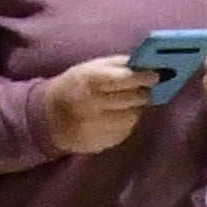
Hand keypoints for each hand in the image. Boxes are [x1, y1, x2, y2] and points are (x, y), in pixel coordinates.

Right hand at [36, 52, 162, 159]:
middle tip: (147, 87)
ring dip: (136, 108)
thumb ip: (117, 65)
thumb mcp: (89, 68)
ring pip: (132, 117)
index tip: (156, 74)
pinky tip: (117, 116)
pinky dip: (127, 122)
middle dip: (143, 92)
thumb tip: (147, 63)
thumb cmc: (74, 86)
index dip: (142, 77)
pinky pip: (125, 131)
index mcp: (89, 81)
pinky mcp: (101, 143)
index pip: (124, 78)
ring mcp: (97, 127)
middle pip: (133, 99)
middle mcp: (93, 105)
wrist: (49, 118)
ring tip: (128, 102)